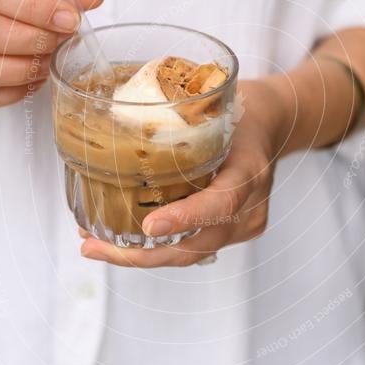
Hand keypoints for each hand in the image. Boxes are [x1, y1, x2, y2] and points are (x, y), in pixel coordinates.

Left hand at [80, 79, 288, 266]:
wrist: (270, 125)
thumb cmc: (237, 112)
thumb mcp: (212, 108)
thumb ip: (177, 121)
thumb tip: (115, 119)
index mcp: (249, 170)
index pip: (222, 202)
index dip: (185, 218)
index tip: (149, 226)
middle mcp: (251, 206)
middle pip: (198, 245)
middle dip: (142, 254)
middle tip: (94, 246)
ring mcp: (245, 225)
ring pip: (191, 253)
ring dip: (142, 255)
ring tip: (96, 246)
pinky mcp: (235, 233)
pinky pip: (194, 247)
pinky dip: (158, 248)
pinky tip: (122, 242)